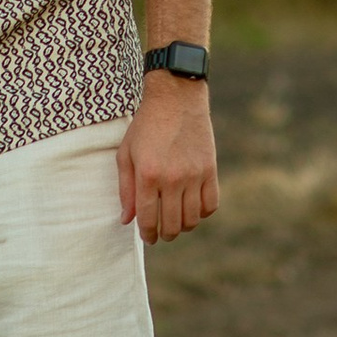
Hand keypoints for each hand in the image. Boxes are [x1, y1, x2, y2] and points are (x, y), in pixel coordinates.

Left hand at [119, 75, 218, 244]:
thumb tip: (127, 220)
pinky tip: (193, 208)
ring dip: (183, 226)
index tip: (148, 237)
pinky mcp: (210, 170)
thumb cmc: (146, 125)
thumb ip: (126, 189)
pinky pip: (211, 204)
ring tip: (176, 222)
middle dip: (165, 235)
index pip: (148, 219)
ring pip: (192, 219)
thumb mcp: (126, 154)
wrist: (176, 98)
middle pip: (172, 224)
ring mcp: (194, 175)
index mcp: (148, 175)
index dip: (147, 234)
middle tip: (161, 233)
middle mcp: (172, 178)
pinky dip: (202, 213)